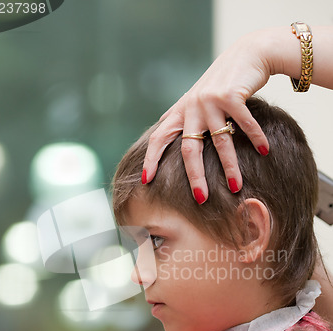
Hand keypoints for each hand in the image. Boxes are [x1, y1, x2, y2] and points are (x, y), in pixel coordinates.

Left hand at [142, 31, 271, 202]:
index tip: (145, 180)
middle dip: (195, 176)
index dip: (151, 159)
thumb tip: (162, 124)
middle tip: (200, 198)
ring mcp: (211, 100)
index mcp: (182, 110)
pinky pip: (245, 125)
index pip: (160, 137)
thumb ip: (181, 112)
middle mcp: (192, 106)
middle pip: (189, 148)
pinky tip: (264, 151)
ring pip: (220, 142)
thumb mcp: (196, 96)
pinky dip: (256, 139)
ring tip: (236, 187)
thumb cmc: (221, 81)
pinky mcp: (232, 95)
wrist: (247, 54)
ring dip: (230, 167)